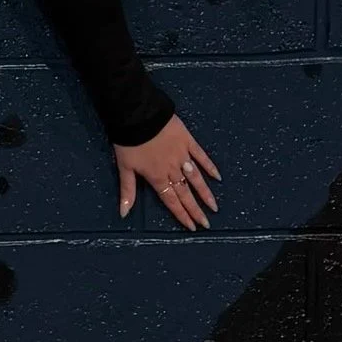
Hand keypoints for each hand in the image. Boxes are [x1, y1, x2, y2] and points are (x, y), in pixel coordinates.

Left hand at [116, 115, 219, 231]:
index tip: (193, 227)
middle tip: (208, 224)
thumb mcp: (124, 167)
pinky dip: (209, 166)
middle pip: (185, 193)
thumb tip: (123, 214)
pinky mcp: (188, 141)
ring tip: (214, 206)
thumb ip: (127, 191)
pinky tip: (217, 176)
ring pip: (196, 178)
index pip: (171, 200)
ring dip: (205, 193)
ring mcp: (182, 155)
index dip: (182, 214)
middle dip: (196, 210)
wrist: (138, 114)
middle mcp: (172, 169)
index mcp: (157, 177)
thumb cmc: (128, 141)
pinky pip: (201, 156)